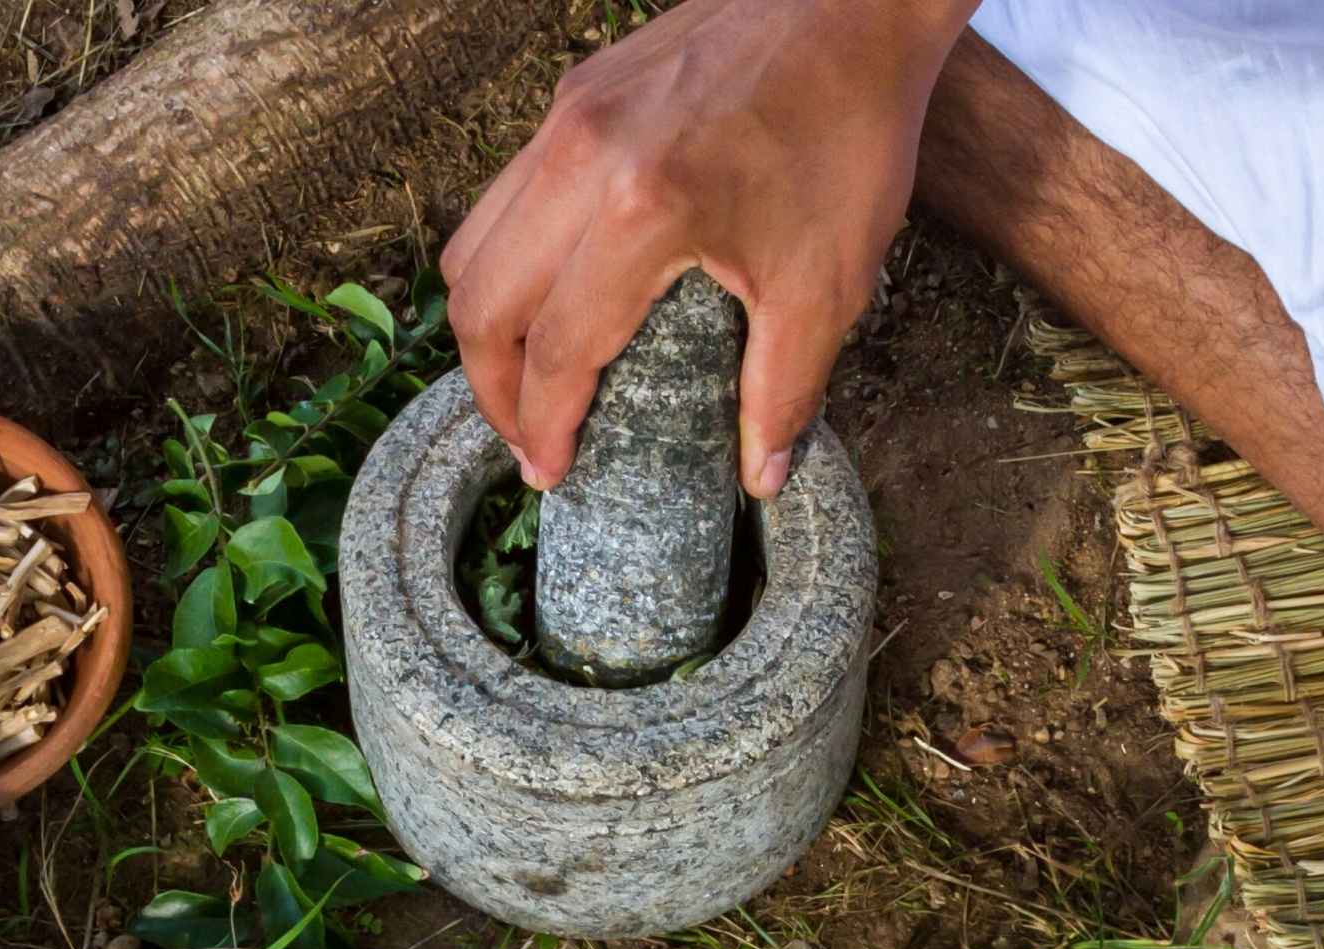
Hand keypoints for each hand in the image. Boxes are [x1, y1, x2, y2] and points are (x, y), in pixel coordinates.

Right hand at [442, 0, 975, 496]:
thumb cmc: (849, 131)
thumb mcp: (828, 280)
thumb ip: (784, 389)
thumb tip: (761, 477)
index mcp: (641, 211)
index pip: (555, 348)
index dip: (542, 426)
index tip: (550, 473)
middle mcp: (580, 161)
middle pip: (479, 303)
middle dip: (493, 389)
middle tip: (528, 437)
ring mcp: (567, 121)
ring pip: (474, 247)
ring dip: (488, 326)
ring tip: (527, 376)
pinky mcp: (574, 97)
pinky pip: (506, 199)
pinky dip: (510, 264)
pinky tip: (555, 296)